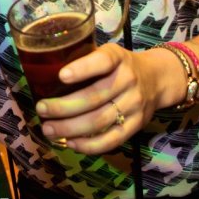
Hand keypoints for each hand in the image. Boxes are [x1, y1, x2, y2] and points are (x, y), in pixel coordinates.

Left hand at [33, 44, 178, 154]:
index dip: (82, 69)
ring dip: (70, 128)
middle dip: (64, 106)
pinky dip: (88, 145)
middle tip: (41, 109)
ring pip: (99, 120)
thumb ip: (85, 60)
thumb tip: (43, 73)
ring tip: (48, 129)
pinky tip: (70, 143)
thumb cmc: (120, 66)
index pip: (103, 61)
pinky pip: (111, 140)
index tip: (61, 76)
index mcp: (118, 58)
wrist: (157, 79)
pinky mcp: (136, 126)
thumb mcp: (108, 53)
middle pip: (94, 97)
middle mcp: (128, 80)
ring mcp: (134, 105)